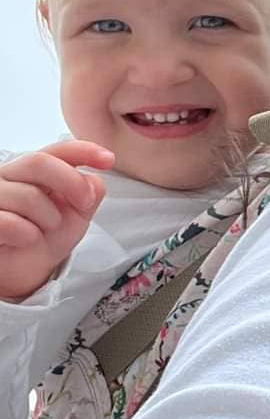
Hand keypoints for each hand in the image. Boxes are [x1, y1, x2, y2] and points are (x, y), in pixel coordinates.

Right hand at [0, 141, 113, 300]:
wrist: (23, 268)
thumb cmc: (47, 234)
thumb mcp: (76, 214)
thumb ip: (88, 194)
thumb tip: (94, 182)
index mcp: (34, 169)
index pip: (57, 150)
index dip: (84, 150)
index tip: (109, 159)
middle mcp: (8, 175)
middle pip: (39, 162)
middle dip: (71, 182)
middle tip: (85, 203)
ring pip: (27, 195)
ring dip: (48, 218)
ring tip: (44, 229)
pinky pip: (7, 221)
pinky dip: (27, 233)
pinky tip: (28, 239)